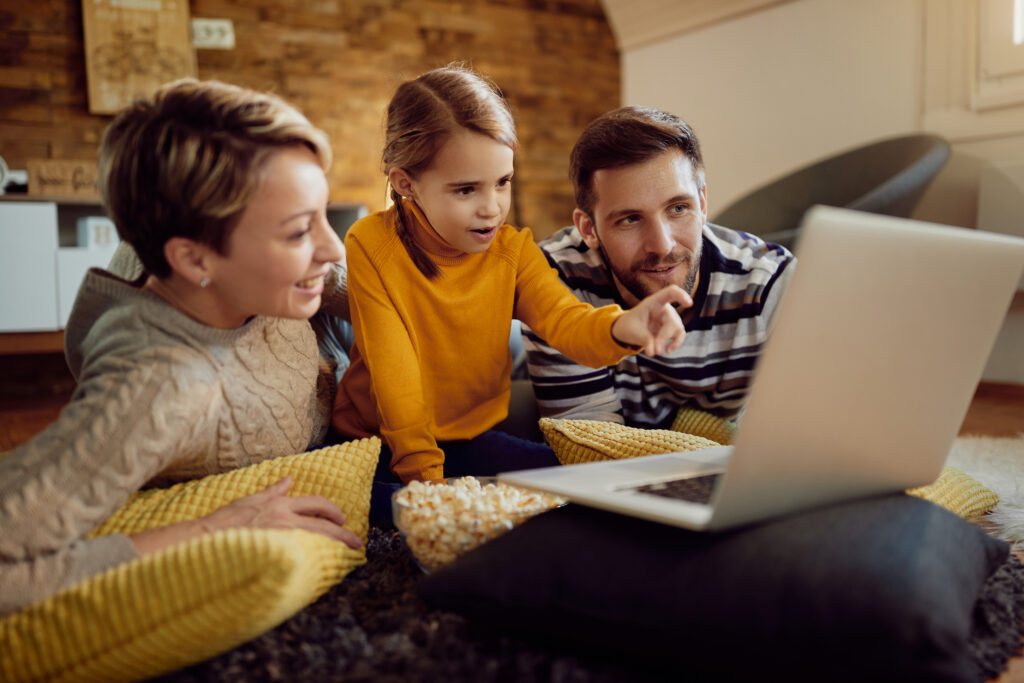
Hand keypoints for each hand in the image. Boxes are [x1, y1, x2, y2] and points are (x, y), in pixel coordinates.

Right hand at [130, 476, 362, 554]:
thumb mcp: (250, 499)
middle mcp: (285, 520)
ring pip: (318, 541)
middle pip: (324, 525)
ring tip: (350, 554)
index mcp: (280, 505)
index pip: (316, 504)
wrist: (205, 540)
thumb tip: (288, 479)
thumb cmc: (225, 521)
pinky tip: (326, 567)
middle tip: (356, 542)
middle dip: (343, 533)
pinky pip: (303, 557)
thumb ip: (273, 491)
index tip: (342, 519)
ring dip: (336, 547)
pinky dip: (316, 560)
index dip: (332, 511)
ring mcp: (281, 538)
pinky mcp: (275, 554)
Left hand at [611, 285, 691, 356]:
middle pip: (673, 321)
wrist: (628, 330)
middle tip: (655, 349)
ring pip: (678, 329)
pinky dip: (675, 344)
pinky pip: (679, 335)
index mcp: (654, 302)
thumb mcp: (633, 331)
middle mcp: (664, 308)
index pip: (671, 293)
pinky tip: (667, 350)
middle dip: (665, 336)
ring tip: (656, 351)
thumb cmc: (629, 325)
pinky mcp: (671, 329)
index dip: (681, 295)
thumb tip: (653, 352)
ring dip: (670, 341)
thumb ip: (644, 340)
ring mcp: (669, 318)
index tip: (689, 304)